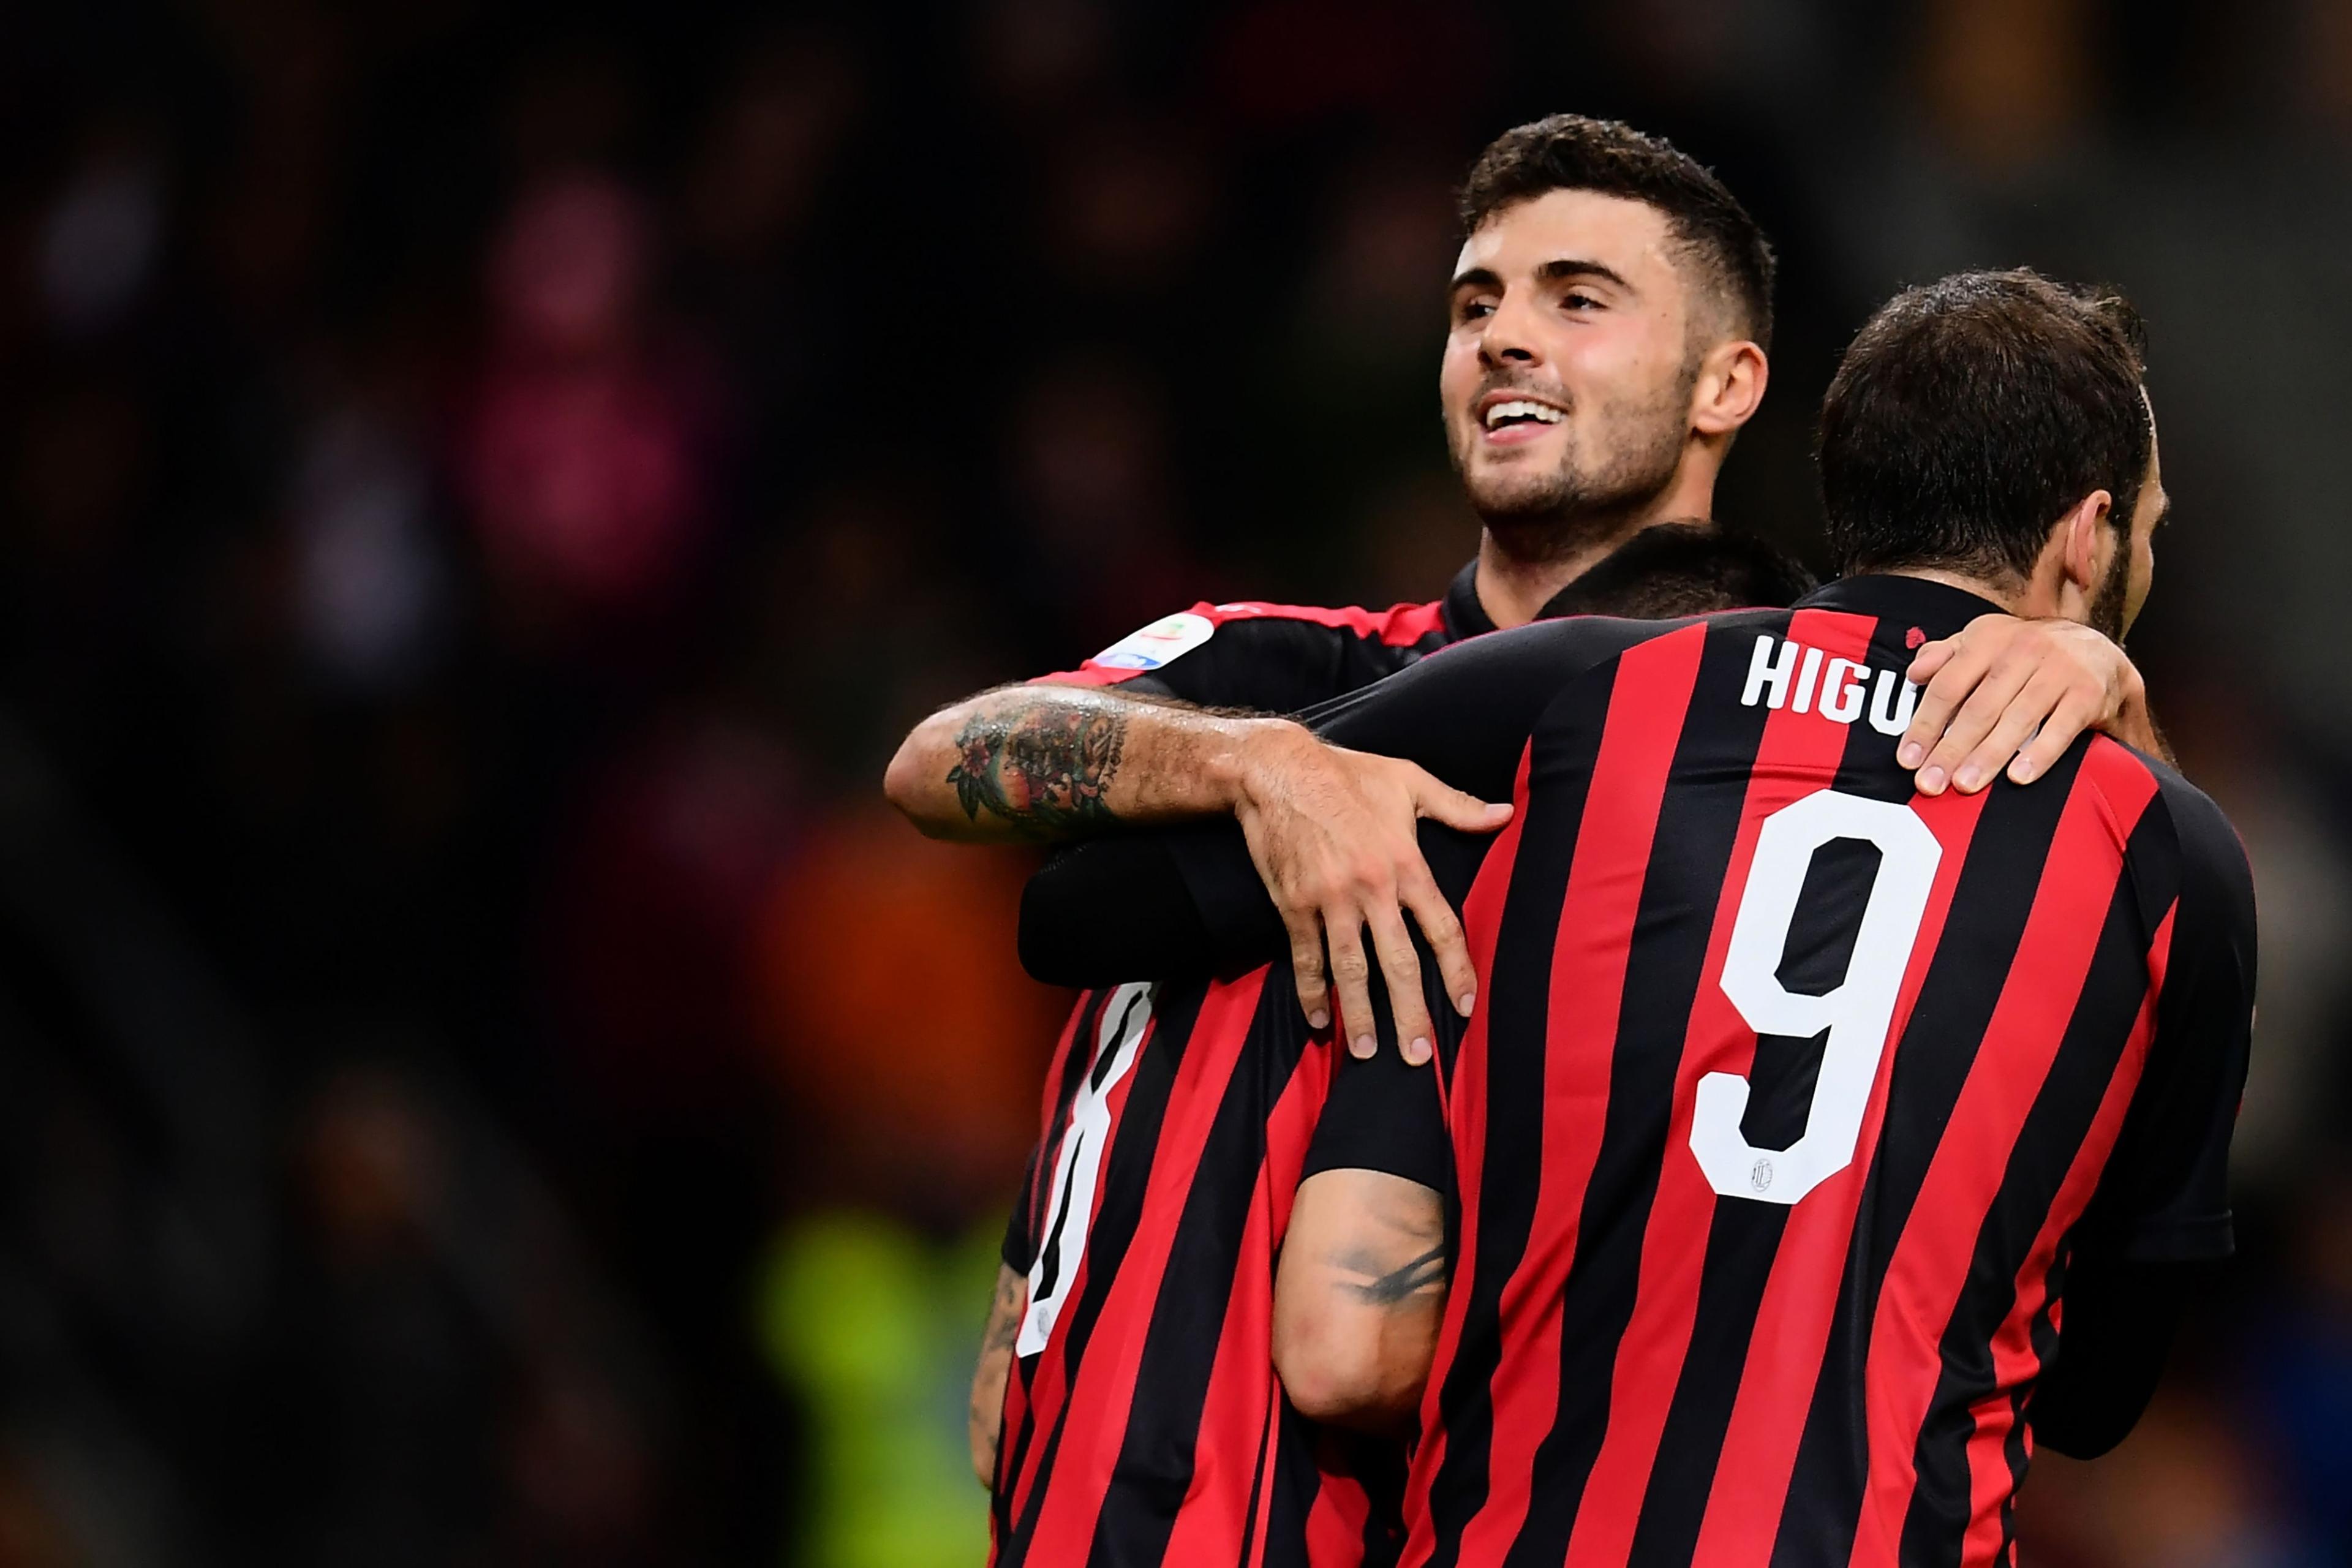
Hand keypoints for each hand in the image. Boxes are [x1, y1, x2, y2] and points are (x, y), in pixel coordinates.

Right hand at [1227, 724, 1510, 1064]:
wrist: (1279, 770)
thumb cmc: (1348, 774)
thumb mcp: (1408, 780)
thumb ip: (1457, 806)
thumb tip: (1504, 815)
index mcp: (1406, 863)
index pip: (1441, 927)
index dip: (1457, 969)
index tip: (1466, 1005)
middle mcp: (1372, 888)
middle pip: (1398, 962)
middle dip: (1410, 1012)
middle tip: (1419, 1055)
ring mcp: (1331, 900)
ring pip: (1351, 969)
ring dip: (1359, 1014)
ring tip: (1368, 1052)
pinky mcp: (1294, 905)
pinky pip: (1306, 957)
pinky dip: (1311, 991)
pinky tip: (1318, 1020)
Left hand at [1898, 615, 2154, 794]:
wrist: (2098, 653)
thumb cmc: (2027, 654)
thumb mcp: (1986, 642)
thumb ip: (1947, 656)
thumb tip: (1914, 672)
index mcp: (1988, 639)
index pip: (1948, 686)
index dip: (1925, 724)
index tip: (1907, 760)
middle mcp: (2023, 650)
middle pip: (1979, 707)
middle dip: (1951, 749)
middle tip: (1930, 783)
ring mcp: (2058, 670)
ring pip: (2017, 719)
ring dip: (1988, 755)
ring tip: (1965, 785)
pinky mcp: (2088, 693)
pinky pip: (2061, 727)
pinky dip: (2040, 753)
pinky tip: (2018, 777)